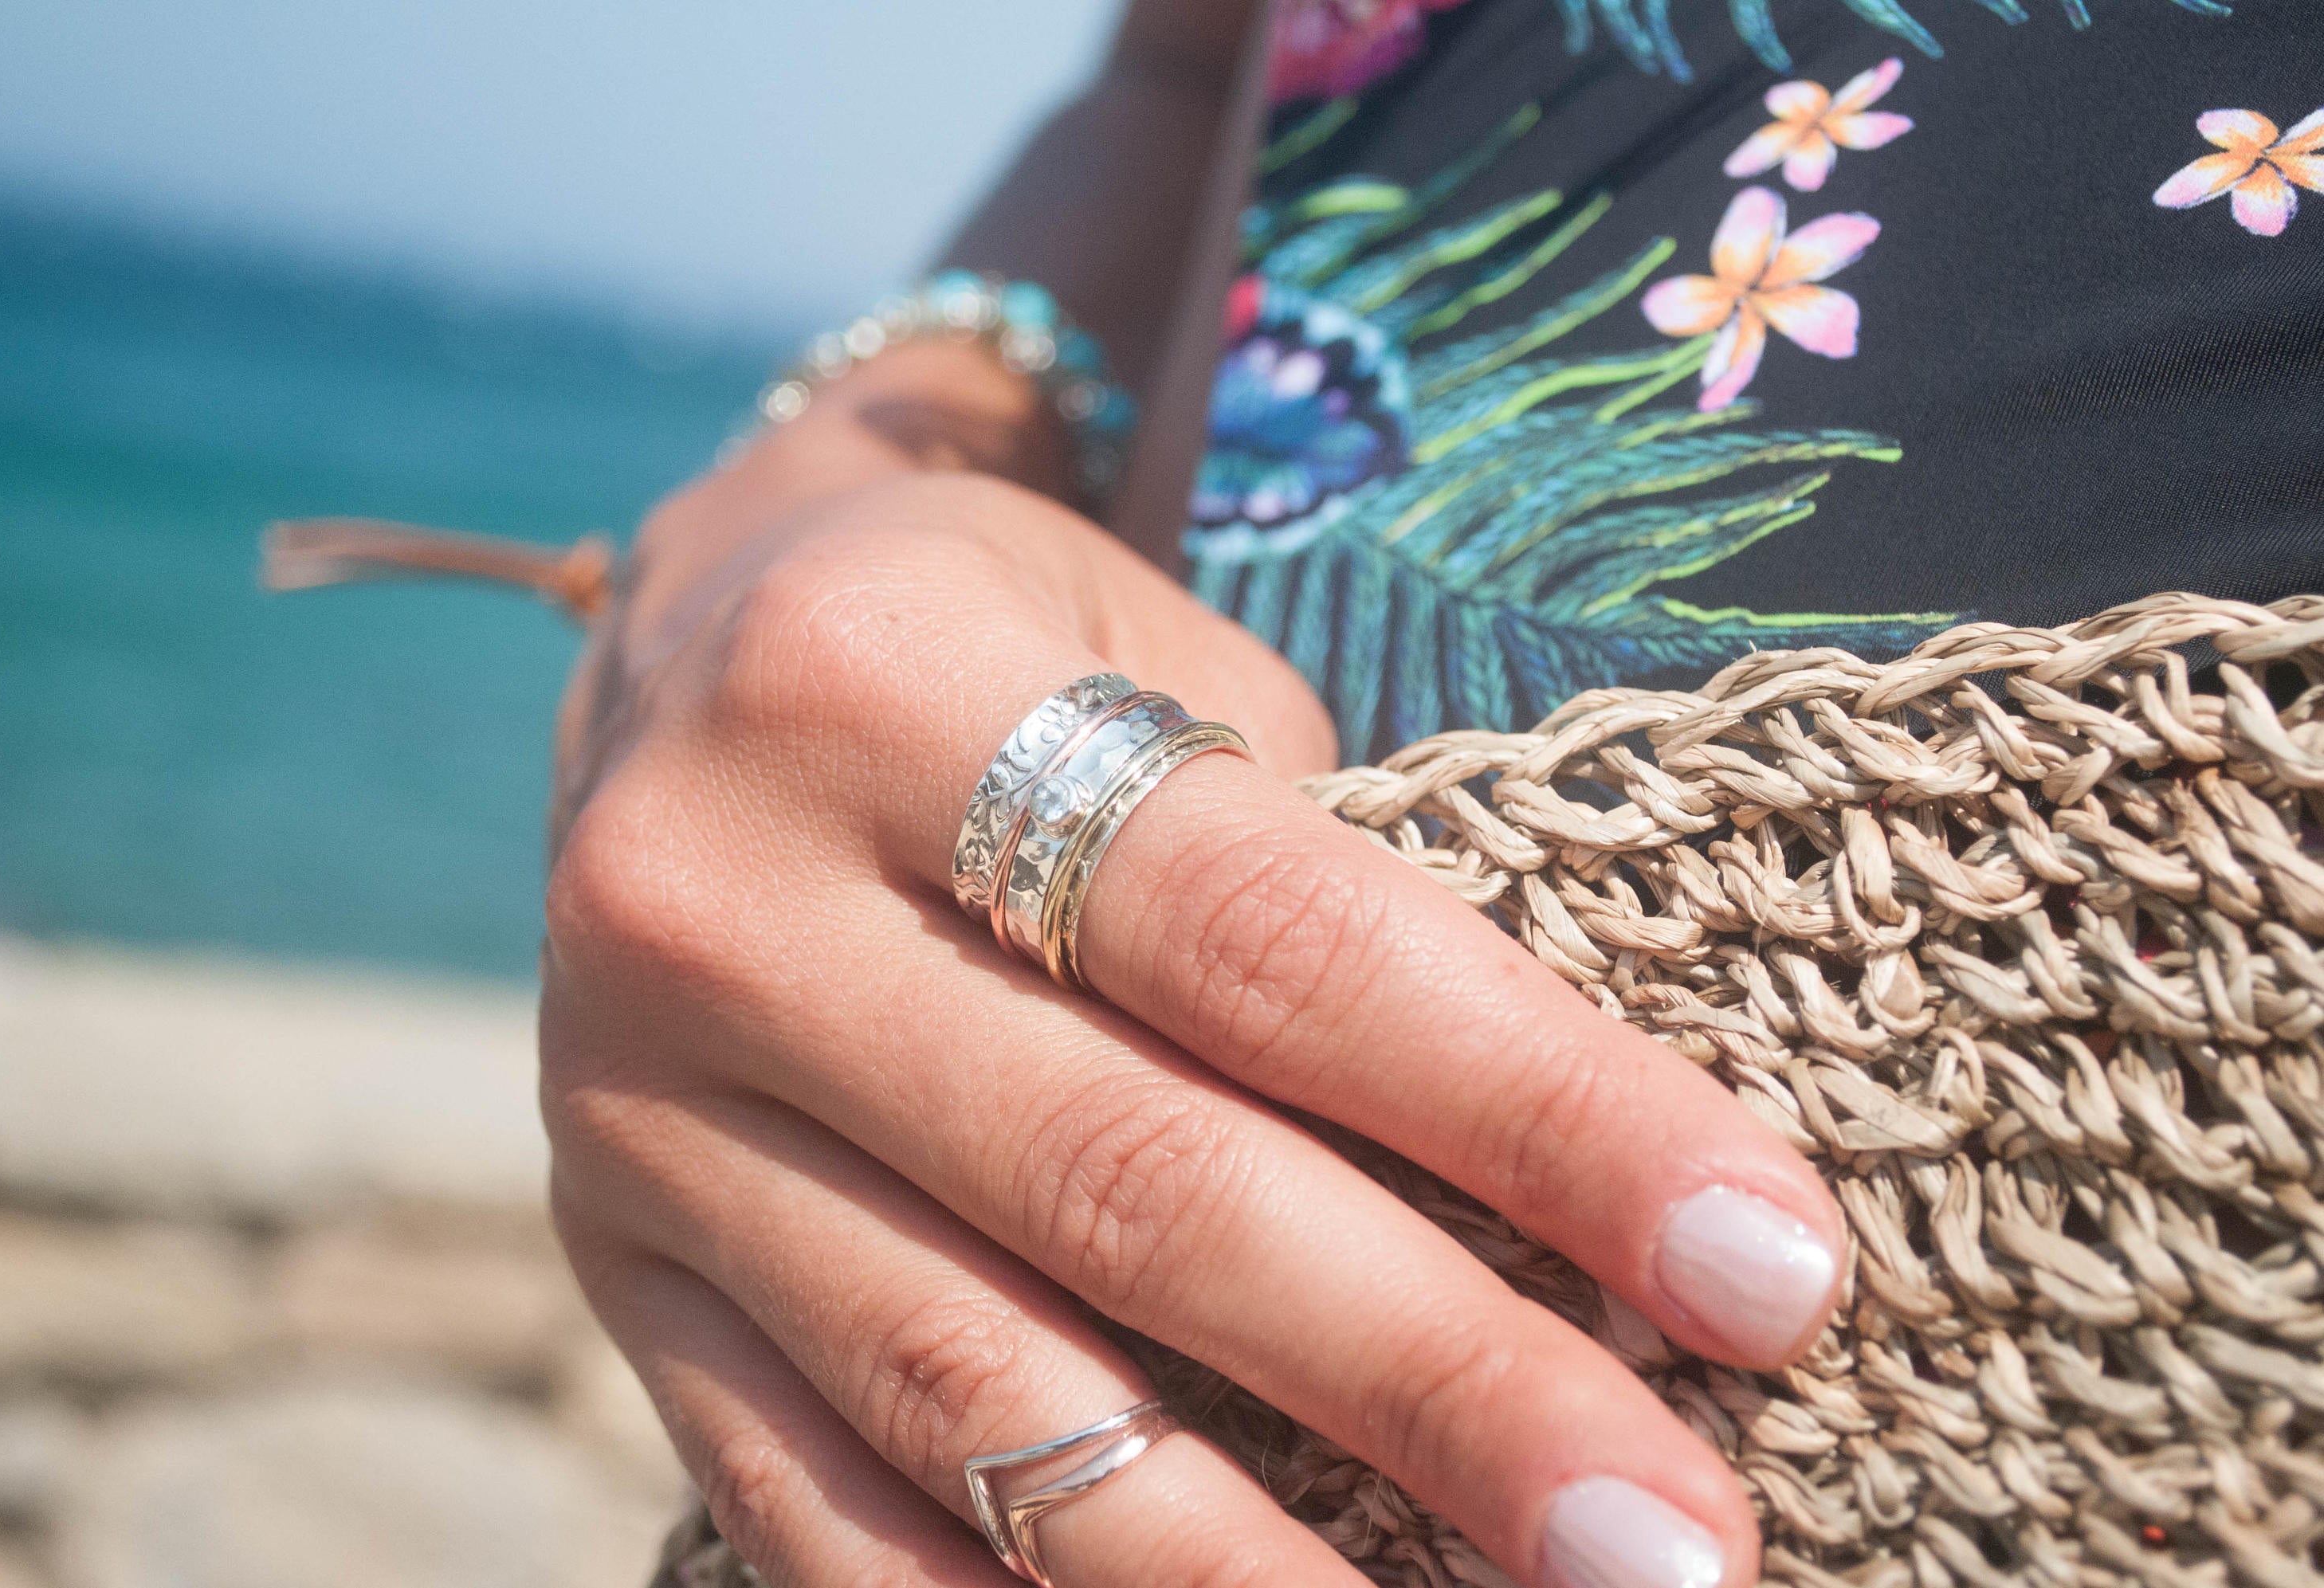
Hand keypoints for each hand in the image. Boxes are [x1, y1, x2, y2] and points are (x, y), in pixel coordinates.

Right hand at [541, 362, 1846, 1587]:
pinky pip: (805, 1506)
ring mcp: (635, 1119)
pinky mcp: (618, 1278)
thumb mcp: (1168, 665)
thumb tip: (1592, 1217)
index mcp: (883, 678)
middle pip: (1128, 1185)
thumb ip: (1323, 901)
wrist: (683, 656)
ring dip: (1250, 1570)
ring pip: (972, 1387)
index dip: (1533, 1113)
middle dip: (1435, 1385)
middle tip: (1678, 1545)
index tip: (1769, 1269)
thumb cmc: (1017, 645)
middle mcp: (717, 901)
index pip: (1265, 935)